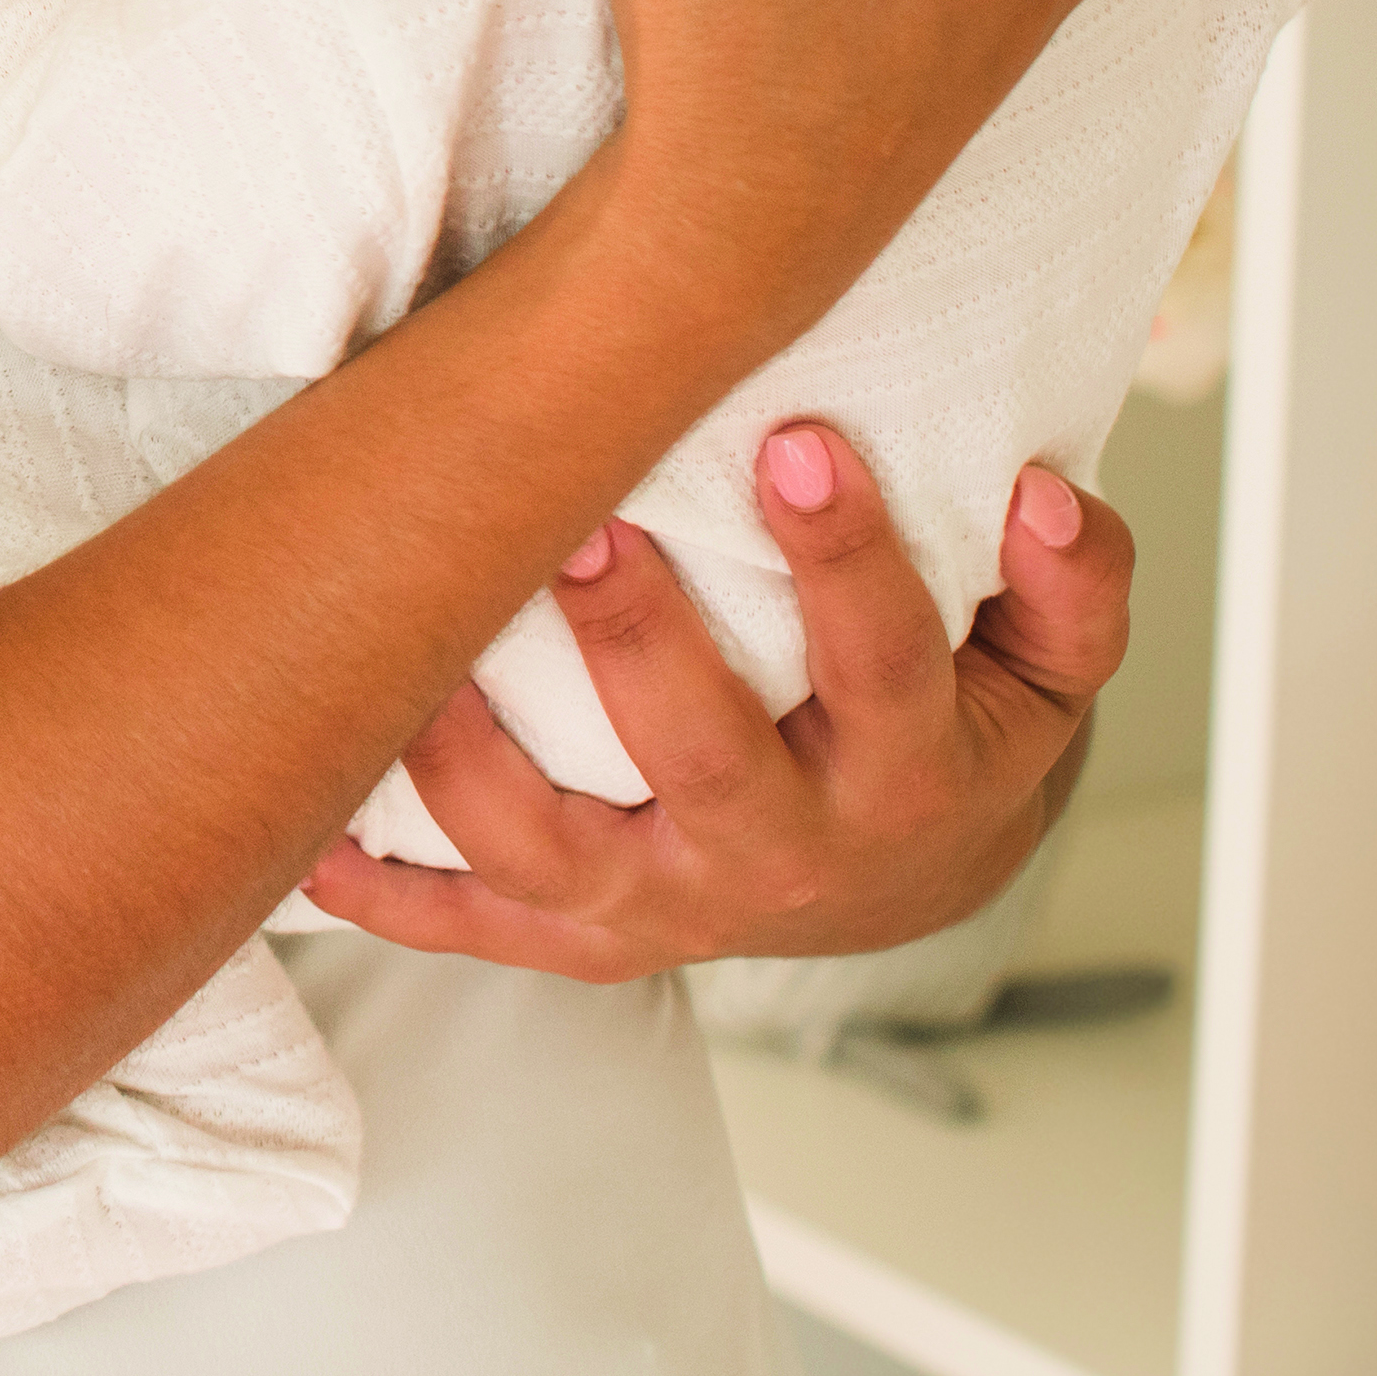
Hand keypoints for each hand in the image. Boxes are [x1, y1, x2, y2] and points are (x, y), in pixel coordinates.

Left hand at [300, 426, 1129, 976]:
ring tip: (409, 647)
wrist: (898, 880)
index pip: (887, 662)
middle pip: (707, 762)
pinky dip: (378, 891)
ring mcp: (662, 905)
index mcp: (908, 777)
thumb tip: (1045, 499)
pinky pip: (464, 926)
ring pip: (551, 852)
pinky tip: (306, 831)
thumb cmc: (953, 731)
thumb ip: (1071, 588)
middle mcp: (779, 855)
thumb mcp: (1046, 672)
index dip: (848, 557)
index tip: (798, 441)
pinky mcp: (573, 934)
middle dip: (641, 647)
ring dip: (467, 760)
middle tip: (578, 529)